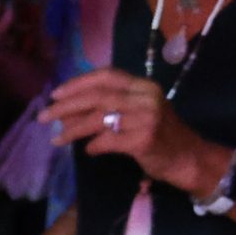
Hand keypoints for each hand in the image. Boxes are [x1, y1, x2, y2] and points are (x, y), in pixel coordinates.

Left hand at [42, 69, 218, 194]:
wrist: (190, 158)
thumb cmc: (162, 135)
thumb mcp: (140, 112)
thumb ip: (111, 107)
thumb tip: (68, 110)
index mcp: (145, 86)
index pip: (107, 76)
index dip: (78, 83)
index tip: (56, 94)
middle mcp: (146, 97)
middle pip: (98, 96)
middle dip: (66, 106)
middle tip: (44, 117)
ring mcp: (147, 118)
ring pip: (99, 118)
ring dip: (73, 129)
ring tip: (58, 138)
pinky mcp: (144, 140)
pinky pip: (108, 141)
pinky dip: (94, 146)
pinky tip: (89, 150)